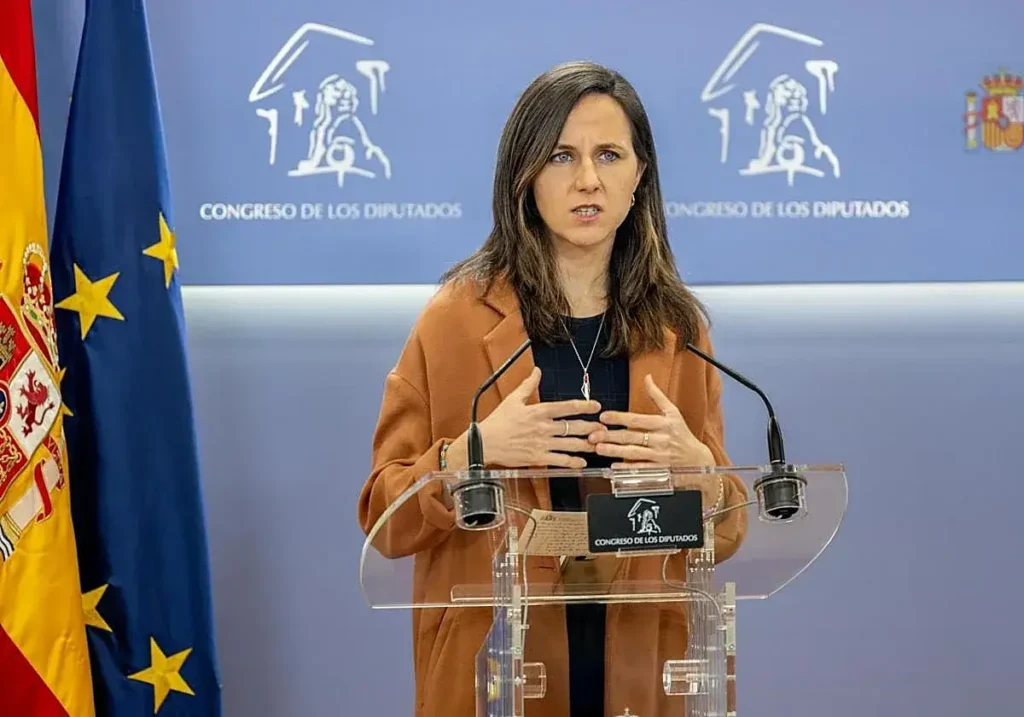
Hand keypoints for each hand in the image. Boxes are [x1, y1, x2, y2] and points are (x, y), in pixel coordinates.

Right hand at [479, 367, 602, 468]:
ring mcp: (542, 444)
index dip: (584, 406)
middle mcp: (544, 427)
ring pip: (571, 445)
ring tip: (598, 445)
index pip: (567, 407)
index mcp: (539, 411)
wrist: (485, 443)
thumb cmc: (498, 421)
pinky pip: (560, 461)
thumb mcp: (513, 399)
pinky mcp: (538, 458)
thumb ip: (528, 385)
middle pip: (574, 427)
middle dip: (592, 427)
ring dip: (587, 445)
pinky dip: (573, 462)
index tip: (596, 406)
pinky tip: (582, 463)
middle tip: (604, 428)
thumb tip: (537, 371)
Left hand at [588, 374, 714, 468]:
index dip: (619, 418)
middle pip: (632, 436)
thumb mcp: (673, 413)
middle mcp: (661, 439)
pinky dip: (628, 468)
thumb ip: (657, 396)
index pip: (637, 419)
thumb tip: (647, 377)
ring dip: (615, 451)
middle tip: (593, 435)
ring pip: (634, 453)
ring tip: (599, 448)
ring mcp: (660, 456)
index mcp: (663, 423)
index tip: (603, 416)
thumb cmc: (683, 435)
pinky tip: (615, 466)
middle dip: (611, 436)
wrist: (700, 462)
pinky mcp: (660, 471)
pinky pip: (642, 469)